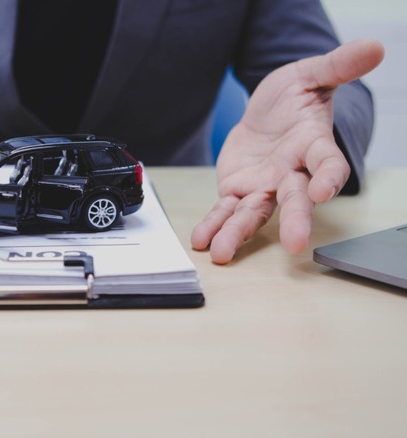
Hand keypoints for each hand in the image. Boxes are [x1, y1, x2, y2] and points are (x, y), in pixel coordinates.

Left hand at [191, 39, 384, 263]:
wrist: (266, 113)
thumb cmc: (292, 97)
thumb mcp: (310, 75)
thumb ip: (337, 66)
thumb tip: (373, 47)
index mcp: (313, 146)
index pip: (327, 163)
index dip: (329, 176)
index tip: (325, 190)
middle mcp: (291, 173)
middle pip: (295, 199)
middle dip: (295, 220)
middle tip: (294, 244)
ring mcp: (264, 186)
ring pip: (254, 213)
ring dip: (238, 234)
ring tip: (222, 253)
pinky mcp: (238, 190)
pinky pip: (226, 211)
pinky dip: (213, 224)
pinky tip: (202, 241)